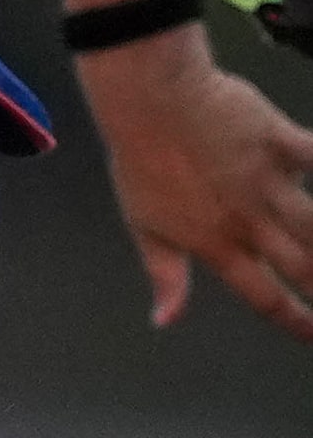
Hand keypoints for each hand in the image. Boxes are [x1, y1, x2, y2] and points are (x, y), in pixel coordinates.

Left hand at [76, 26, 312, 338]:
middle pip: (305, 269)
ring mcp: (266, 182)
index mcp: (218, 245)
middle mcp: (249, 221)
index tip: (312, 337)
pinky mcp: (278, 142)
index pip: (265, 297)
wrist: (145, 101)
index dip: (295, 322)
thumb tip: (165, 320)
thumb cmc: (142, 161)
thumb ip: (166, 275)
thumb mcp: (145, 225)